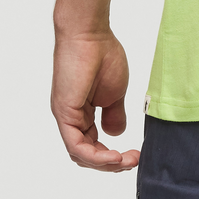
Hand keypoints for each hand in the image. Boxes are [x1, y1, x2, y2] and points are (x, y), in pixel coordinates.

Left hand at [51, 31, 139, 171]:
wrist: (90, 33)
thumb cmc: (102, 54)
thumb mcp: (115, 91)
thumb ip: (114, 113)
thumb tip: (115, 134)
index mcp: (82, 113)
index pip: (93, 145)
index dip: (112, 156)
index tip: (134, 154)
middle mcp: (71, 118)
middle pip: (86, 155)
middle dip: (111, 164)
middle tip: (132, 161)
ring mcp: (66, 117)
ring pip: (81, 155)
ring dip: (105, 163)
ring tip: (126, 161)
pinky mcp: (64, 114)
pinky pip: (76, 146)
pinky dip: (95, 156)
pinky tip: (114, 156)